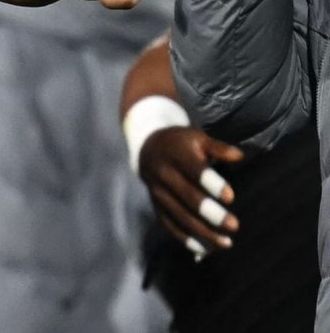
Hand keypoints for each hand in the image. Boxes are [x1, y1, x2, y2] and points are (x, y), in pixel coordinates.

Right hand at [138, 126, 243, 255]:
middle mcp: (164, 175)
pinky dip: (186, 239)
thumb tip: (238, 156)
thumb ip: (218, 147)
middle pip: (187, 198)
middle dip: (211, 214)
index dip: (211, 184)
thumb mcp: (197, 137)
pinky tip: (205, 249)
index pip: (194, 171)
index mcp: (176, 155)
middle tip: (234, 226)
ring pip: (179, 216)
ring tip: (226, 243)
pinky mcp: (156, 205)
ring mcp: (157, 192)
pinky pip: (169, 225)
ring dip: (202, 232)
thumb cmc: (181, 143)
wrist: (147, 147)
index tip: (230, 197)